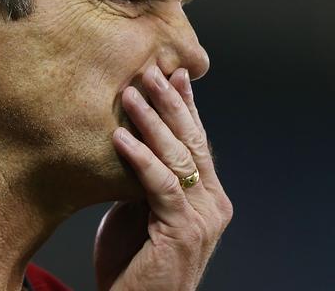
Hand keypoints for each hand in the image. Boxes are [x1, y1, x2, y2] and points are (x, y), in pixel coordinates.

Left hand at [94, 66, 232, 290]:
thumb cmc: (134, 263)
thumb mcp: (143, 210)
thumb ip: (150, 179)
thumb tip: (135, 138)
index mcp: (208, 196)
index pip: (197, 141)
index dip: (187, 106)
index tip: (175, 74)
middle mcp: (214, 203)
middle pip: (193, 142)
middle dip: (172, 103)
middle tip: (152, 71)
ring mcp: (202, 219)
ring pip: (178, 158)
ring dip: (152, 122)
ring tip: (131, 93)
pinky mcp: (182, 232)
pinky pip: (161, 185)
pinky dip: (140, 159)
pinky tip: (120, 138)